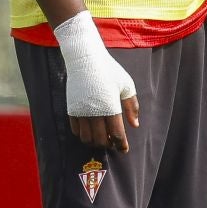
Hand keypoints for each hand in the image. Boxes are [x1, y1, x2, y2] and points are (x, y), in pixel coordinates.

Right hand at [53, 10, 139, 153]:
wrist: (85, 58)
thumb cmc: (109, 70)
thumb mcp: (126, 85)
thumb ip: (132, 106)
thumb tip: (135, 125)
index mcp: (111, 107)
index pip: (117, 134)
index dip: (121, 145)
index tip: (124, 149)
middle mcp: (95, 112)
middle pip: (101, 140)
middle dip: (108, 144)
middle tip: (113, 141)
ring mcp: (81, 112)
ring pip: (86, 138)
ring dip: (95, 141)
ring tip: (101, 136)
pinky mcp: (71, 109)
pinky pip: (75, 130)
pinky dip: (83, 134)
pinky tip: (90, 129)